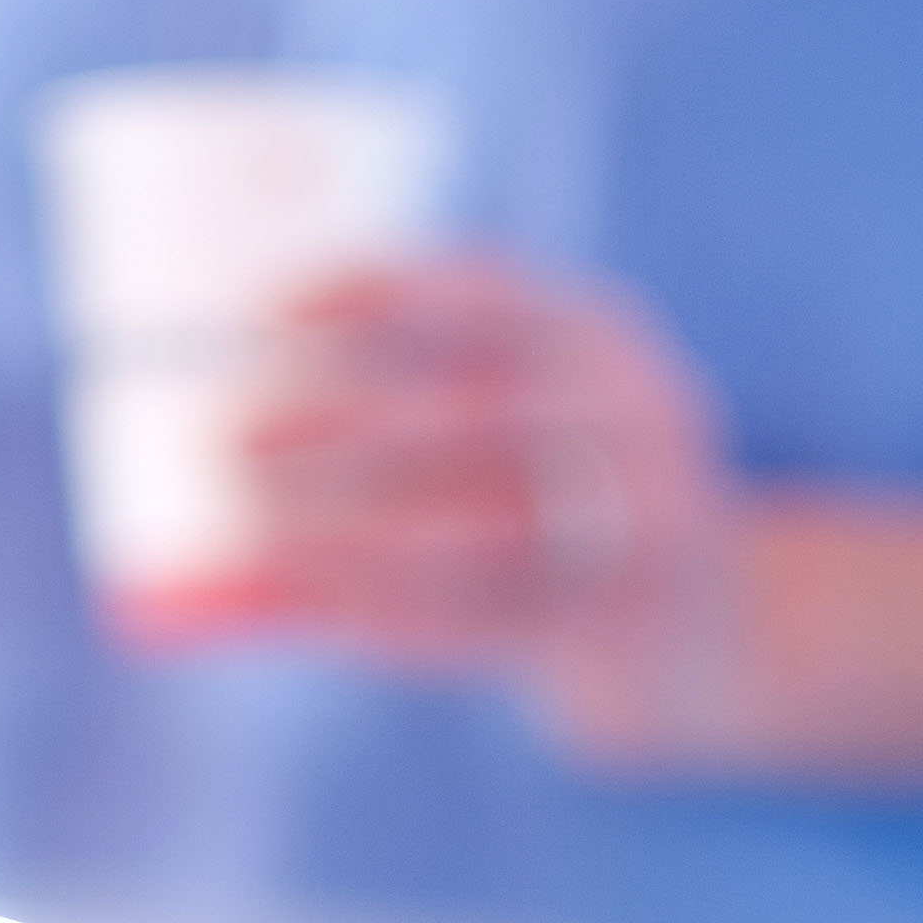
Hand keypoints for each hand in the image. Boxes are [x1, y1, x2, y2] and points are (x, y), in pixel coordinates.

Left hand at [243, 260, 744, 751]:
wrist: (709, 629)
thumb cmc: (558, 510)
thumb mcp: (520, 430)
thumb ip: (408, 414)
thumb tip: (213, 438)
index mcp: (598, 339)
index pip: (482, 293)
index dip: (370, 295)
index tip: (264, 310)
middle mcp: (636, 417)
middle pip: (472, 414)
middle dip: (337, 429)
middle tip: (228, 442)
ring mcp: (645, 526)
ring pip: (480, 531)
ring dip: (352, 536)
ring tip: (259, 534)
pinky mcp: (624, 624)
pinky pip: (491, 623)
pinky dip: (392, 617)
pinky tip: (321, 613)